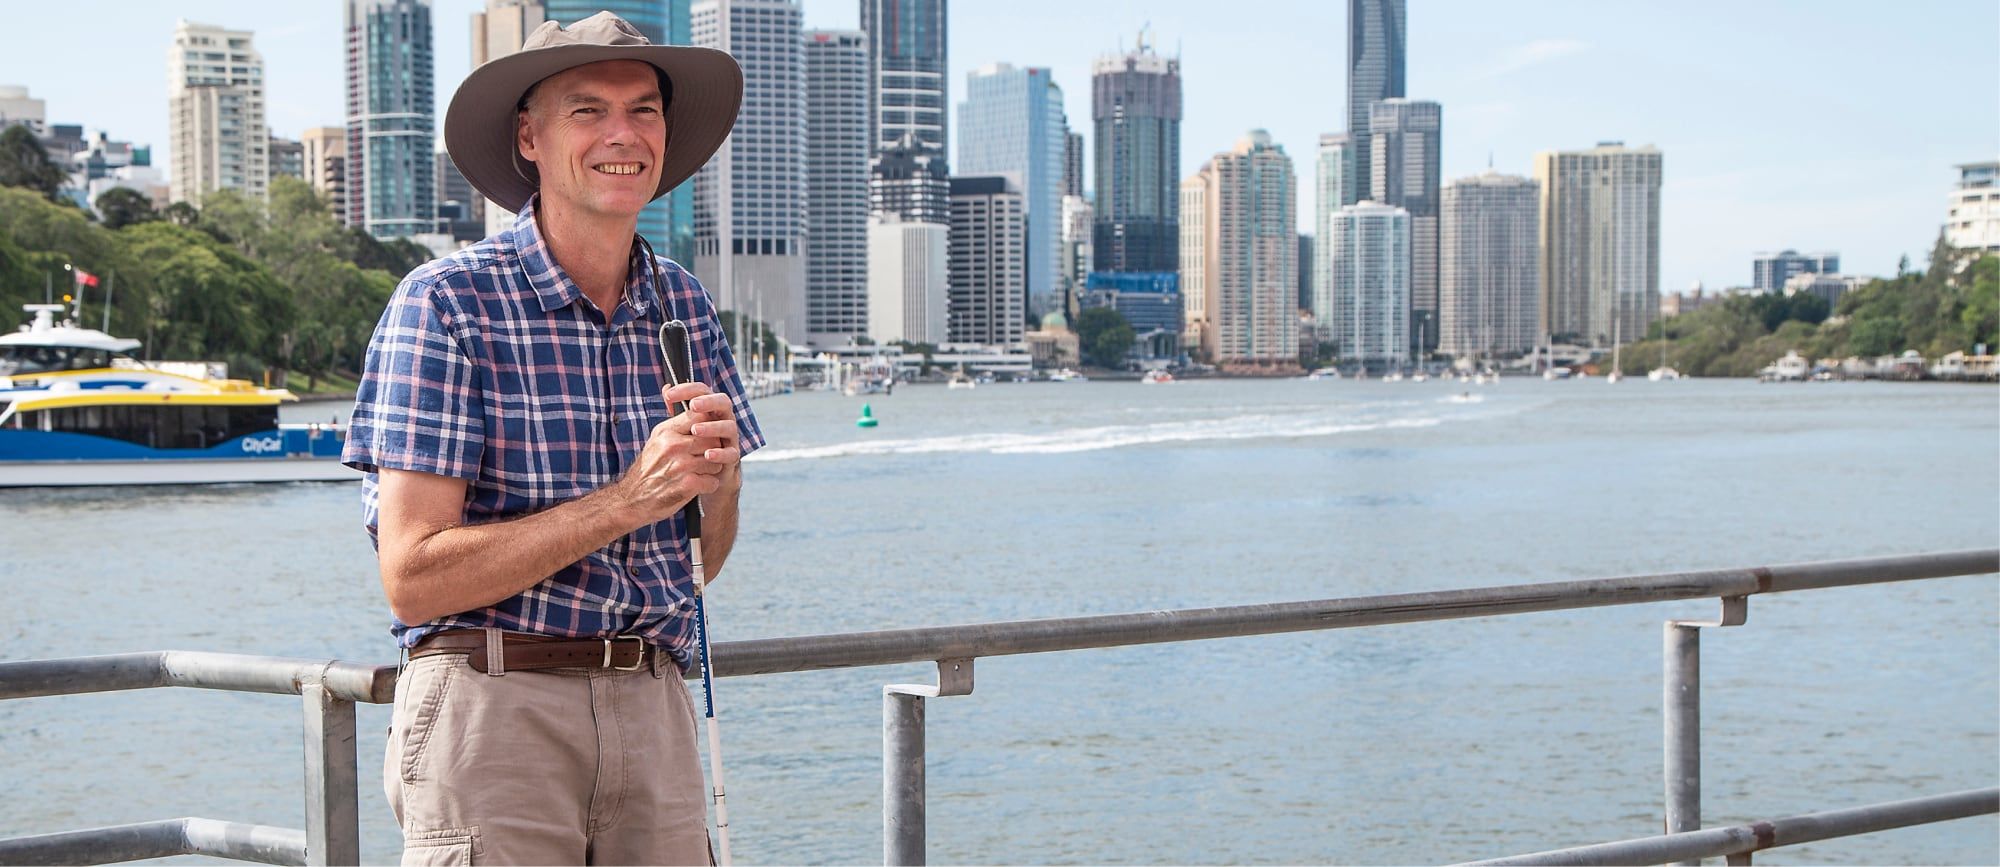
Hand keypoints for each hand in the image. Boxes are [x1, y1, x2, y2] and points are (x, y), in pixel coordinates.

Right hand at [611, 382, 729, 521]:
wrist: (630, 500)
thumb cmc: (648, 470)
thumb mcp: (655, 440)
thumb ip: (671, 420)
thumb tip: (670, 388)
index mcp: (665, 432)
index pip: (699, 416)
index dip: (708, 426)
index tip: (706, 436)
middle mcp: (672, 445)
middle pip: (712, 439)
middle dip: (713, 450)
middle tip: (705, 458)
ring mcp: (680, 465)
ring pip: (715, 461)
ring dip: (712, 470)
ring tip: (700, 473)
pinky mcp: (687, 485)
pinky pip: (713, 481)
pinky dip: (709, 485)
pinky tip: (698, 486)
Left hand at [676, 383, 742, 472]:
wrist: (706, 471)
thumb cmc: (695, 441)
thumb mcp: (683, 423)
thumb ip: (676, 407)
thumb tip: (666, 387)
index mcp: (711, 407)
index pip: (702, 390)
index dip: (686, 390)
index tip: (668, 395)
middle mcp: (723, 418)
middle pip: (723, 402)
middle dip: (708, 402)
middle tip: (693, 405)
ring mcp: (730, 436)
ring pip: (728, 426)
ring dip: (712, 427)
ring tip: (695, 430)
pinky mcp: (733, 455)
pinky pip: (731, 453)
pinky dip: (720, 453)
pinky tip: (707, 455)